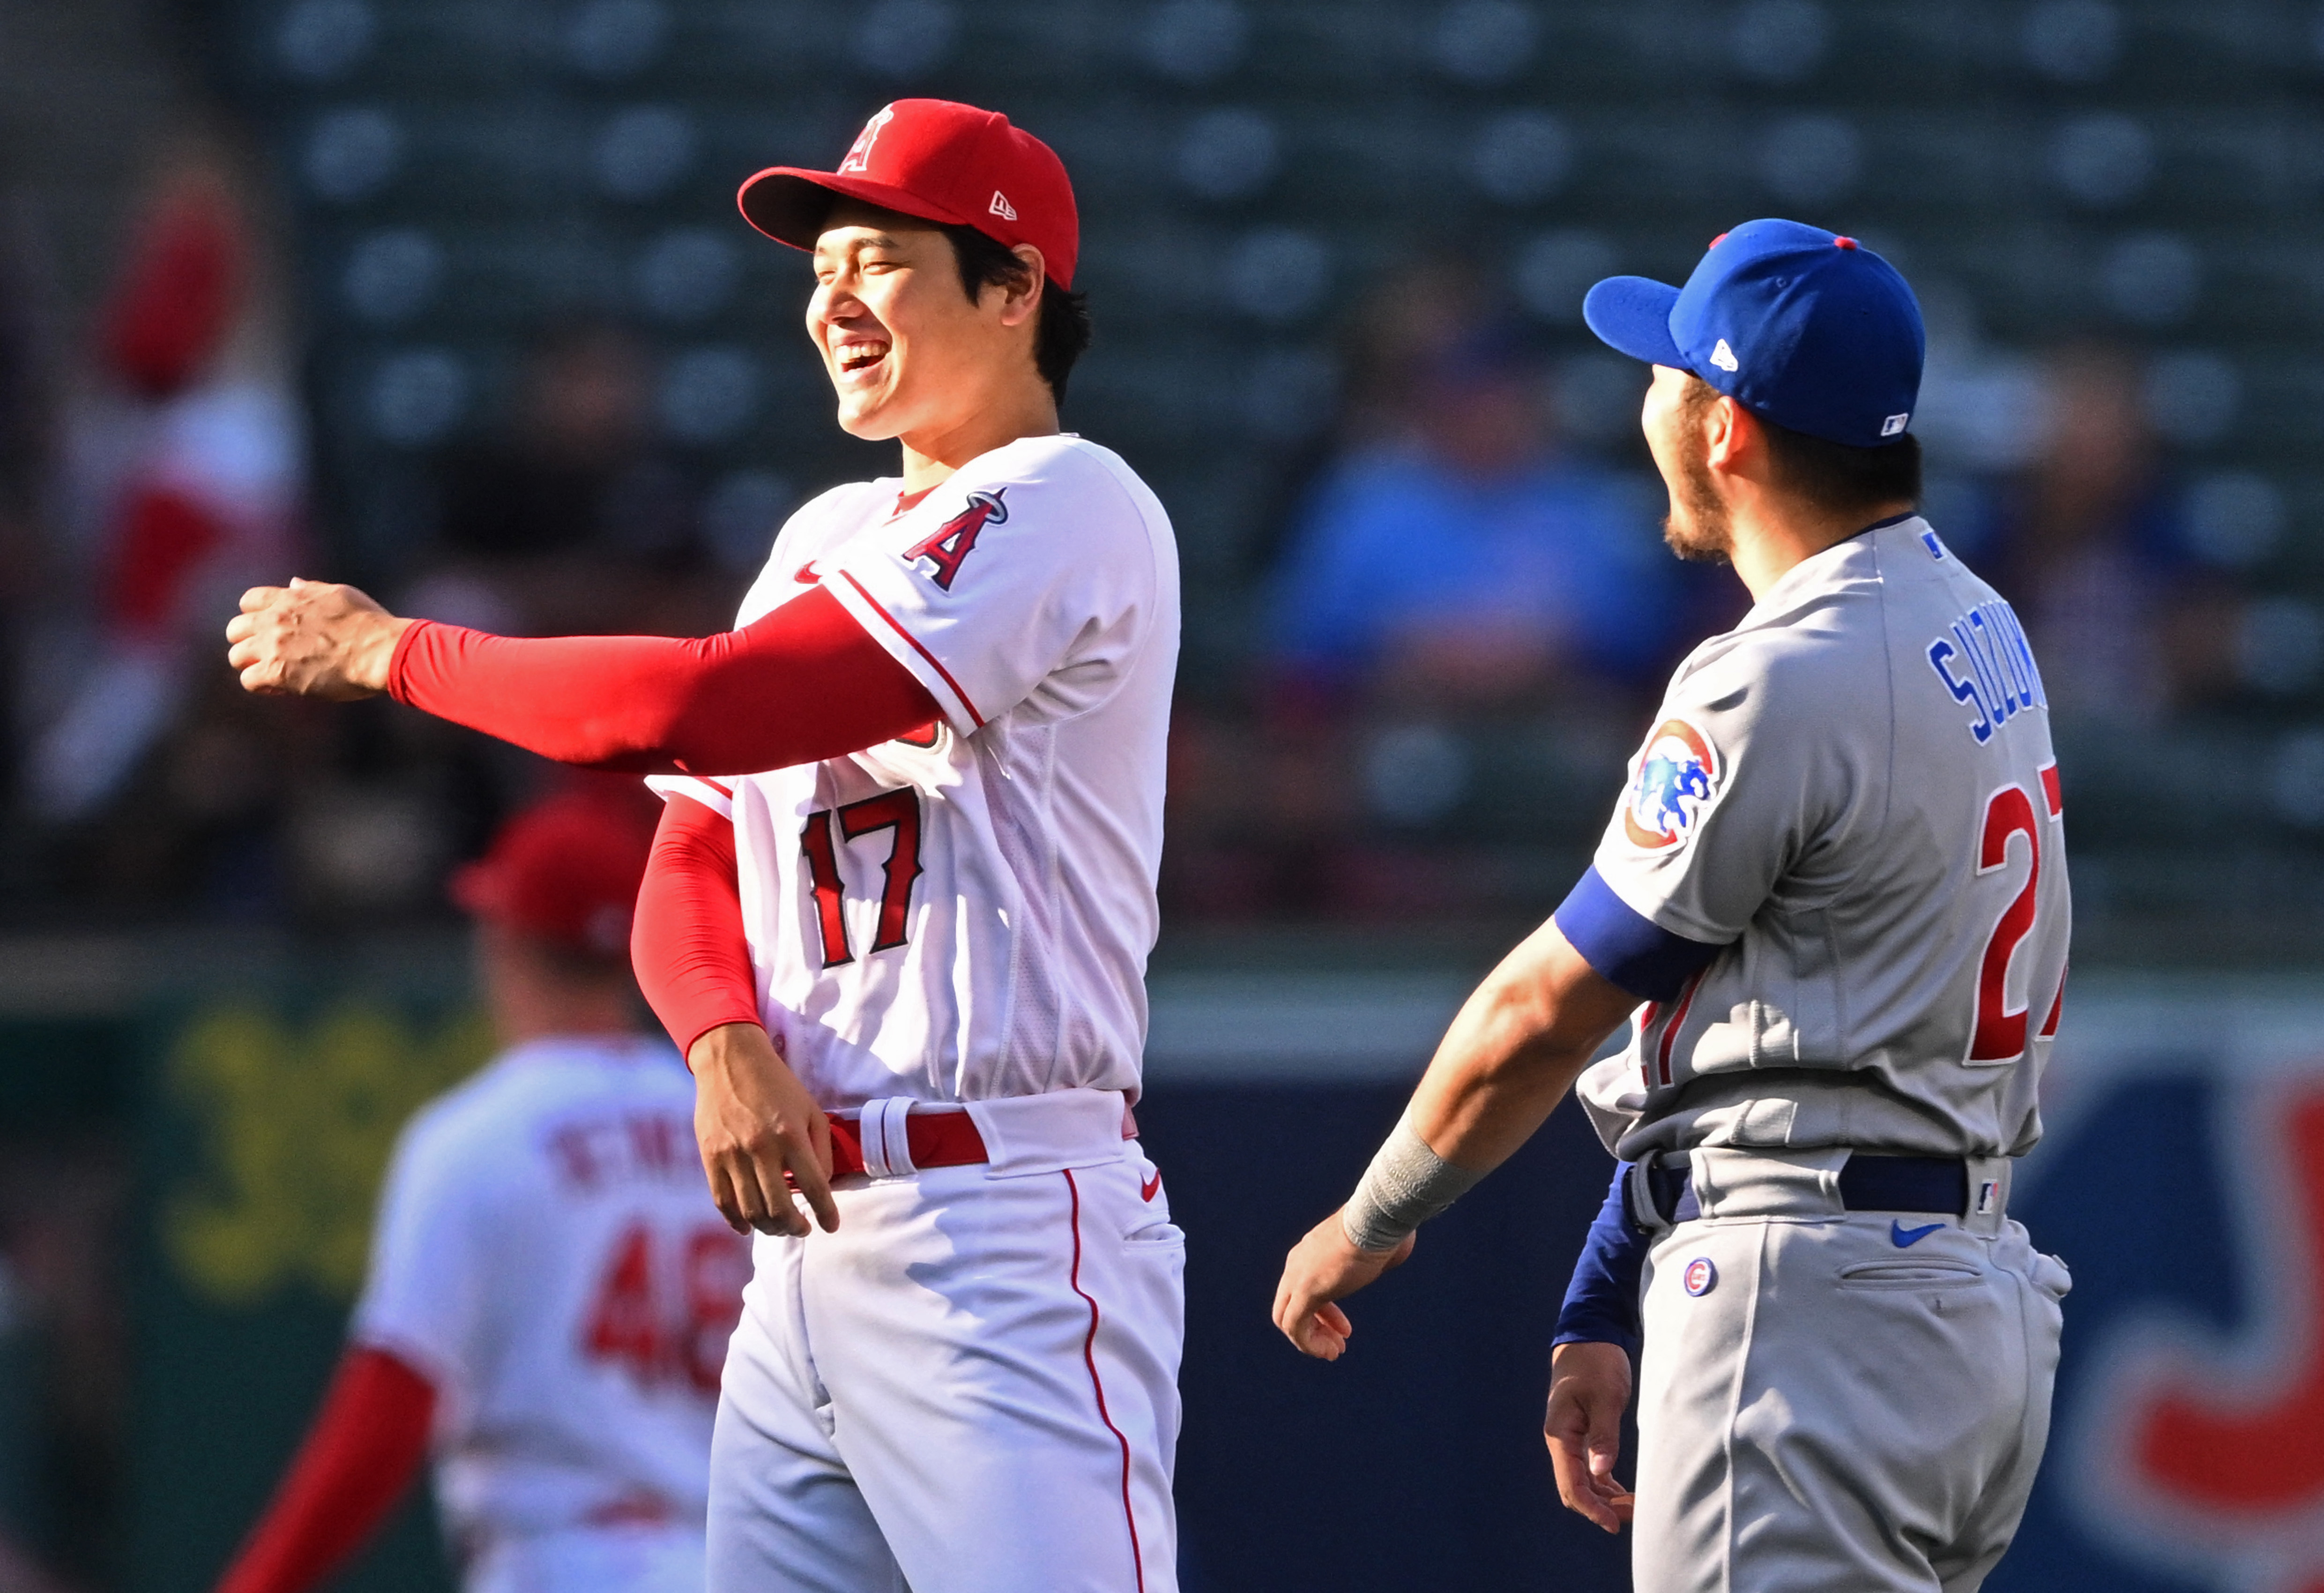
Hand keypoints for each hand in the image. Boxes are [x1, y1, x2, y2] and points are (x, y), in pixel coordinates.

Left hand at [226, 579, 411, 699]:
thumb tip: (293, 584)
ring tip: (274, 672)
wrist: (381, 651)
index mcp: (289, 599)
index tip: (269, 628)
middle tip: (267, 654)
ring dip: (253, 665)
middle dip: (248, 641)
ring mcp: (273, 647)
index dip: (255, 615)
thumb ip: (311, 590)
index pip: (249, 601)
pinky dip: (262, 685)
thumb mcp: (340, 595)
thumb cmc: (369, 624)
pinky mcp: (278, 673)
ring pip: (236, 656)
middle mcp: (274, 620)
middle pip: (235, 629)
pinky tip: (281, 687)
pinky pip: (249, 681)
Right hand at [688, 1023, 838, 1237]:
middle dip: (795, 1227)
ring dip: (769, 1228)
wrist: (730, 1060)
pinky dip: (736, 1222)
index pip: (814, 1187)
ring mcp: (732, 1155)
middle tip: (803, 1229)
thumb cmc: (778, 1085)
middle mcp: (761, 1148)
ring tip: (780, 1227)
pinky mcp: (710, 1157)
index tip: (831, 1226)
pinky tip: (749, 1227)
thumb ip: (820, 1150)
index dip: (826, 1213)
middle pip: (779, 1208)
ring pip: (751, 1211)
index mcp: (791, 1135)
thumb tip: (820, 1187)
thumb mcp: (811, 1110)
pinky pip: (723, 1202)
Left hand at [1271, 1210, 1414, 1359]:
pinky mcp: (1305, 1290)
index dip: (1324, 1313)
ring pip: (1289, 1320)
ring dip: (1311, 1341)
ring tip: (1334, 1352)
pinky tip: (1329, 1351)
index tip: (1345, 1328)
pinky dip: (1309, 1344)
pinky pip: (1295, 1327)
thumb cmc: (1383, 1229)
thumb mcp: (1374, 1244)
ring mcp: (1298, 1277)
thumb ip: (1374, 1254)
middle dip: (1315, 1328)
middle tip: (1338, 1344)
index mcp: (1310, 1251)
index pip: (1304, 1289)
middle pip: (1291, 1306)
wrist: (1378, 1218)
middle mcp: (1297, 1264)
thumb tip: (1392, 1252)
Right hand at [1544, 1340, 1635, 1532]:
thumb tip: (1601, 1472)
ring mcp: (1571, 1438)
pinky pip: (1590, 1469)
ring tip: (1635, 1506)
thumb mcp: (1604, 1397)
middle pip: (1575, 1488)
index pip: (1571, 1484)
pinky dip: (1606, 1484)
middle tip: (1635, 1514)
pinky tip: (1624, 1492)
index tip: (1614, 1524)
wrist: (1590, 1335)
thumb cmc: (1595, 1362)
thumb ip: (1603, 1435)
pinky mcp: (1583, 1433)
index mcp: (1560, 1434)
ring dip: (1606, 1498)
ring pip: (1584, 1481)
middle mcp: (1562, 1440)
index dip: (1591, 1509)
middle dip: (1601, 1507)